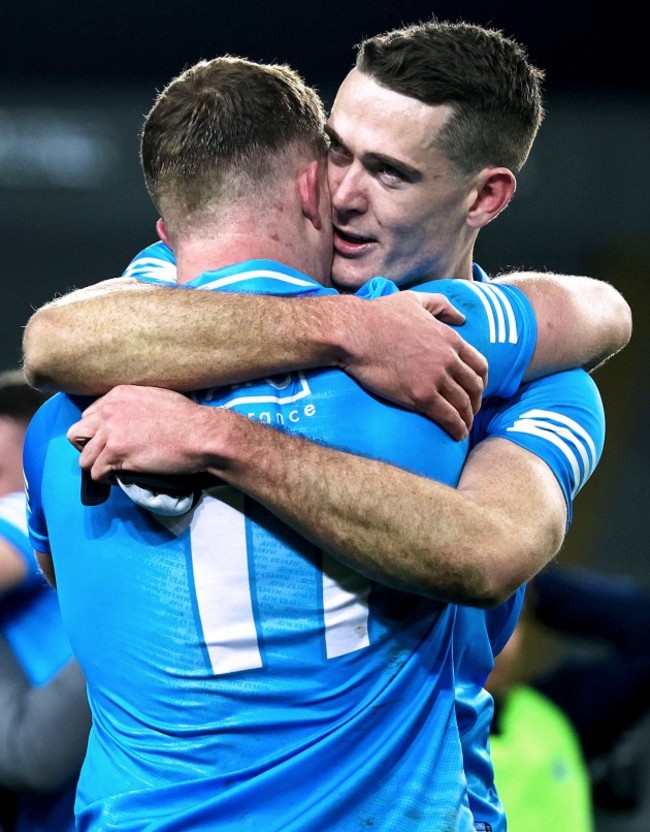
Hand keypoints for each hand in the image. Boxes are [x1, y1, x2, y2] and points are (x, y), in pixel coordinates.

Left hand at [67, 386, 215, 482]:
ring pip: (83, 458)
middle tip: (107, 457)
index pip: (89, 416)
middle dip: (88, 448)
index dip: (98, 433)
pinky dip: (106, 480)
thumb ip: (134, 406)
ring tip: (115, 471)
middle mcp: (109, 410)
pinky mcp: (115, 452)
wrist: (201, 434)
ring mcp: (110, 431)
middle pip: (76, 434)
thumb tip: (129, 421)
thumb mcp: (156, 398)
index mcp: (118, 394)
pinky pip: (95, 473)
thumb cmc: (188, 419)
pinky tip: (121, 477)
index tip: (112, 443)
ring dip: (97, 467)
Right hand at [341, 292, 487, 438]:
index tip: (476, 390)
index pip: (479, 365)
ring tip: (463, 427)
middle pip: (474, 387)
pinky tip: (456, 435)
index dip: (481, 381)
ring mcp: (436, 378)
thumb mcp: (415, 300)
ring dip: (467, 418)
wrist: (355, 333)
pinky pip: (448, 416)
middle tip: (470, 411)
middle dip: (476, 402)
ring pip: (463, 404)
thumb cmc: (379, 315)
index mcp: (450, 338)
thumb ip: (441, 305)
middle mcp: (448, 359)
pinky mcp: (420, 396)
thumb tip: (461, 317)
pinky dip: (457, 428)